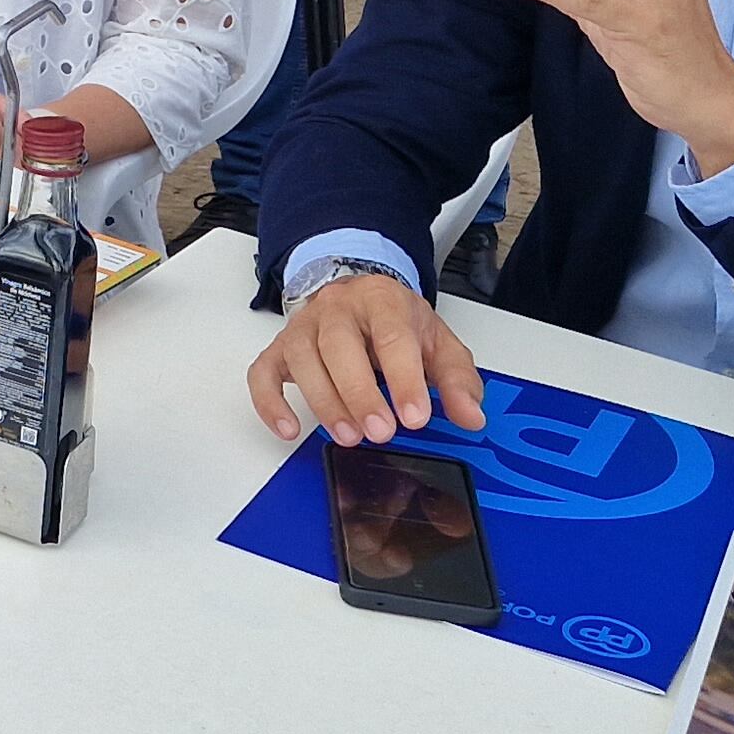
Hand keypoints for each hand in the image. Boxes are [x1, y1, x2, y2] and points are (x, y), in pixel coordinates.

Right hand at [247, 268, 485, 445]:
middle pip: (339, 345)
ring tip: (348, 436)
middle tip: (381, 432)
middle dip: (359, 393)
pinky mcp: (279, 348)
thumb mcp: (439, 344)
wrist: (360, 297)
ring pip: (301, 358)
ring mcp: (303, 326)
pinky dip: (270, 403)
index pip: (391, 336)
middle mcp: (337, 307)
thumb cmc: (397, 324)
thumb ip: (457, 380)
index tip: (415, 417)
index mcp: (382, 300)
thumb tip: (471, 417)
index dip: (403, 378)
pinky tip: (289, 429)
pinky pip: (262, 372)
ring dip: (323, 402)